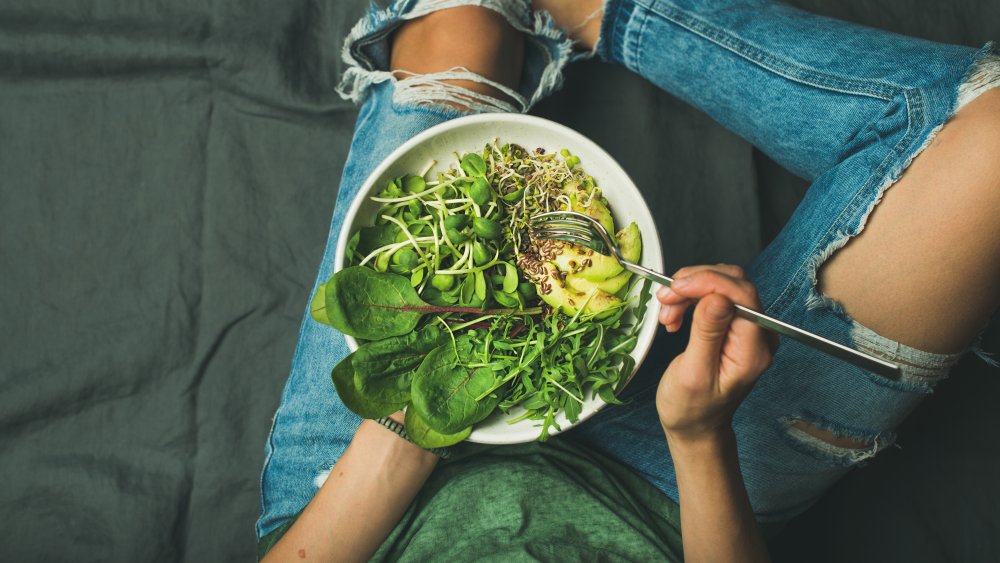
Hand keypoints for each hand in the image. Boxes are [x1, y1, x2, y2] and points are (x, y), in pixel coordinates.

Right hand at [655, 265, 775, 442]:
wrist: (695, 424)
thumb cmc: (691, 408)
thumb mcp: (694, 373)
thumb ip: (707, 334)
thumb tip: (718, 298)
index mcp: (753, 350)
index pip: (742, 295)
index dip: (707, 282)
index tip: (675, 288)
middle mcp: (758, 335)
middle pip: (733, 283)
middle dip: (694, 284)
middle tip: (665, 300)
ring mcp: (748, 328)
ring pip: (722, 285)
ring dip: (689, 290)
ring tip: (667, 313)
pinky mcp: (734, 325)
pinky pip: (715, 295)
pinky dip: (691, 297)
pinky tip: (676, 314)